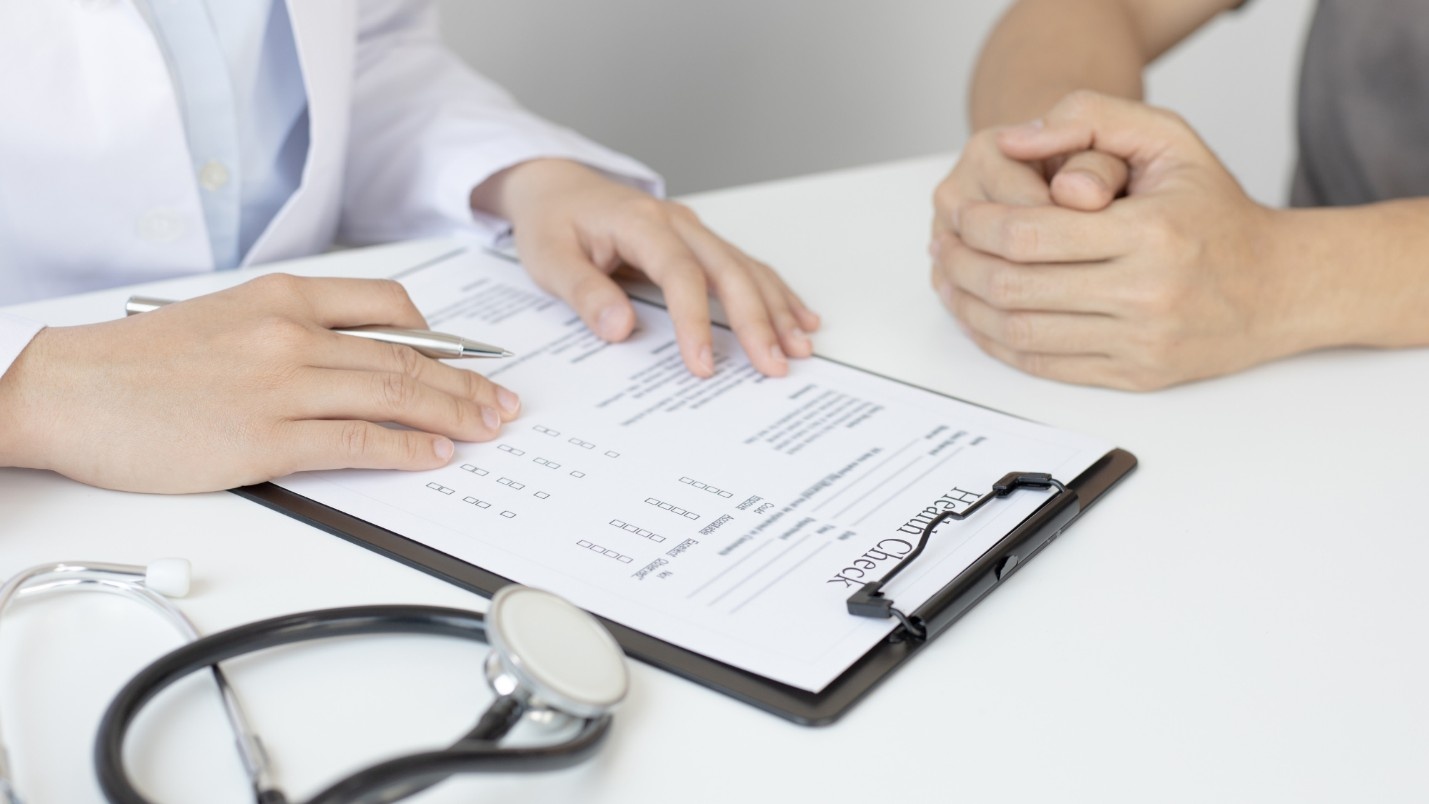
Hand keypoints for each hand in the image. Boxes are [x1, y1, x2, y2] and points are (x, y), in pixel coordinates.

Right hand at [0, 275, 520, 491]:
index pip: (388, 305)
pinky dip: (405, 448)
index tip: (470, 357)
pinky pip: (356, 442)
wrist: (69, 390)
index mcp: (282, 296)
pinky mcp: (265, 438)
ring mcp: (281, 386)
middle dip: (467, 382)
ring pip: (393, 395)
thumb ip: (290, 328)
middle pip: (406, 355)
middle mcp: (291, 333)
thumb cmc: (140, 362)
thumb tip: (354, 357)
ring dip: (454, 414)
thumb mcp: (224, 317)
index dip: (442, 336)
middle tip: (504, 402)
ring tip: (489, 428)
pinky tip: (435, 455)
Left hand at [471, 159, 819, 377]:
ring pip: (747, 268)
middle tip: (774, 365)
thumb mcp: (550, 258)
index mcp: (641, 223)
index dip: (695, 321)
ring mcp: (694, 231)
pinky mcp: (700, 243)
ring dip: (777, 309)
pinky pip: (745, 267)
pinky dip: (775, 293)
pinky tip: (800, 317)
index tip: (703, 364)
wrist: (557, 185)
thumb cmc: (553, 221)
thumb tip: (619, 328)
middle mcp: (678, 223)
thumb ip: (584, 293)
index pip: (680, 274)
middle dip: (756, 321)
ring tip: (799, 347)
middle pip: (729, 271)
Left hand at [931, 91, 1292, 390]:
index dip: (978, 225)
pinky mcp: (1135, 376)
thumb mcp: (1168, 138)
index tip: (959, 214)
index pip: (1029, 234)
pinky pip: (1044, 366)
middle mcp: (1146, 292)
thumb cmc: (1215, 212)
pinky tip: (980, 319)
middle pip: (1015, 287)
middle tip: (942, 247)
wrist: (1278, 287)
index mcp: (1150, 232)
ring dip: (968, 309)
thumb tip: (1016, 139)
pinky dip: (999, 344)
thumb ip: (1091, 117)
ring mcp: (1140, 342)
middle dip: (962, 266)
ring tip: (949, 281)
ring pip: (1020, 333)